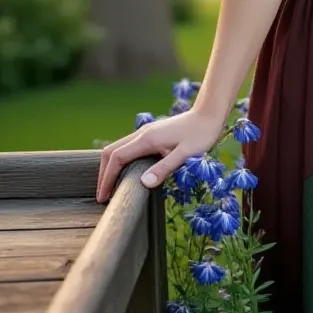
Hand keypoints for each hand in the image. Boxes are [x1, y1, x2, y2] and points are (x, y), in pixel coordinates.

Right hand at [96, 109, 225, 202]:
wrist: (209, 114)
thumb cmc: (201, 134)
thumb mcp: (186, 154)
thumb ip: (165, 168)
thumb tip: (144, 183)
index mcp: (146, 139)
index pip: (116, 158)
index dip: (107, 178)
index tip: (103, 197)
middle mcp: (142, 134)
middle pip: (111, 152)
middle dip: (104, 173)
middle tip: (104, 196)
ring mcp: (146, 132)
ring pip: (119, 148)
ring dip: (111, 167)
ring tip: (112, 187)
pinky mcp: (152, 134)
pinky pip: (128, 147)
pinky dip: (121, 161)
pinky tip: (127, 173)